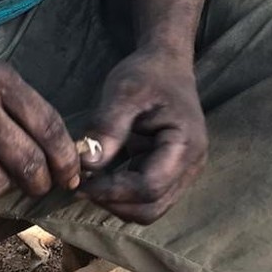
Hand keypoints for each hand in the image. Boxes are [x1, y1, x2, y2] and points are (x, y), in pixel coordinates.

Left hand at [80, 49, 207, 223]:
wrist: (167, 63)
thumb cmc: (148, 73)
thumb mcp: (124, 91)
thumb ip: (109, 128)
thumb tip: (87, 165)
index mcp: (185, 145)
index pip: (150, 187)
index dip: (113, 192)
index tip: (81, 184)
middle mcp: (190, 165)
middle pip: (151, 207)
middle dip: (114, 203)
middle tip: (81, 187)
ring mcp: (183, 171)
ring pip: (149, 207)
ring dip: (117, 201)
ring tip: (89, 182)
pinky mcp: (170, 171)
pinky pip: (146, 195)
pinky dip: (122, 193)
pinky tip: (100, 177)